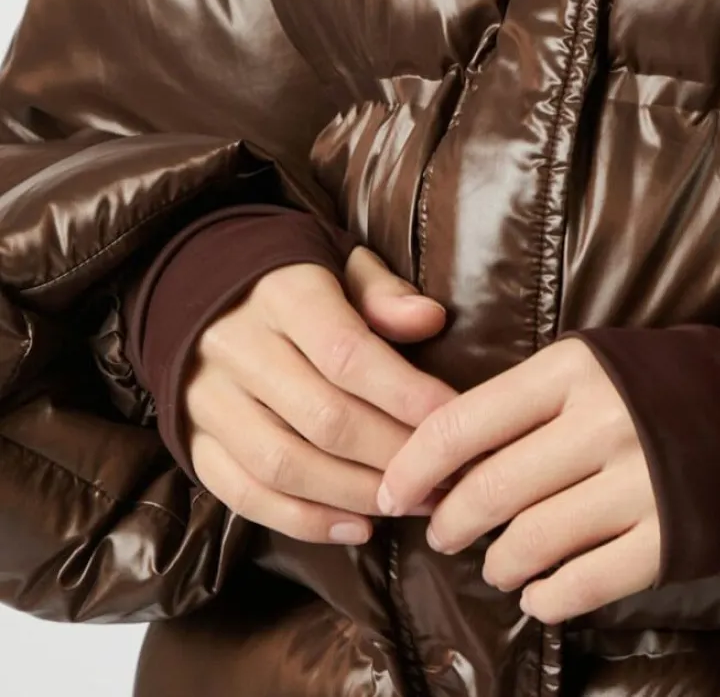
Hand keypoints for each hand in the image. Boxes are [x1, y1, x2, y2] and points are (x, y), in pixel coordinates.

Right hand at [183, 244, 457, 543]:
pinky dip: (304, 522)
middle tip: (446, 474)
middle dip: (393, 455)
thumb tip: (431, 319)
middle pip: (323, 419)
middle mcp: (236, 347)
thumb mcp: (340, 265)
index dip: (405, 394)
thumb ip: (383, 293)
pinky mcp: (192, 441)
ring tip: (413, 502)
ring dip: (357, 495)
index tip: (454, 420)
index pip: (347, 354)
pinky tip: (358, 527)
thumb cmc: (293, 282)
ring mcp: (207, 399)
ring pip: (284, 466)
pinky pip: (245, 496)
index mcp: (280, 293)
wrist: (194, 284)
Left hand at [376, 337, 661, 620]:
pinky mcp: (669, 538)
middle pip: (491, 489)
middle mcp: (601, 423)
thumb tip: (444, 456)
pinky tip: (539, 596)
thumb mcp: (593, 361)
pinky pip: (584, 583)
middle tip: (441, 532)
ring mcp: (638, 484)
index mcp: (572, 368)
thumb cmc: (663, 381)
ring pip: (531, 540)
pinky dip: (549, 598)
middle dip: (450, 521)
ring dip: (500, 563)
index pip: (465, 422)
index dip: (416, 465)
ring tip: (498, 565)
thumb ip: (525, 400)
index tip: (392, 491)